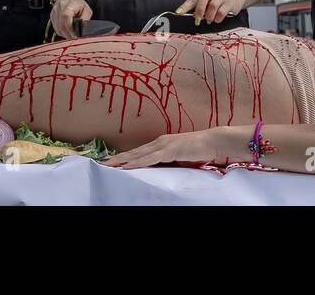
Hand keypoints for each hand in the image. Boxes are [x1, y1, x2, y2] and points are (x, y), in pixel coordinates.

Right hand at [51, 0, 91, 38]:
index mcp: (70, 4)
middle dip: (68, 34)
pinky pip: (55, 27)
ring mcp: (54, 11)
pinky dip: (61, 32)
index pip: (66, 17)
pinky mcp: (52, 16)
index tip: (75, 36)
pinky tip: (66, 32)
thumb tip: (83, 31)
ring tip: (71, 36)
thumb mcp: (86, 10)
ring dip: (64, 34)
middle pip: (61, 24)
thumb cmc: (78, 3)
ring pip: (57, 27)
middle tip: (74, 39)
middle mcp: (60, 7)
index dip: (70, 29)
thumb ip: (85, 20)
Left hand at [100, 127, 241, 169]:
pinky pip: (150, 158)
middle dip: (117, 158)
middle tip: (102, 163)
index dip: (124, 157)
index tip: (111, 162)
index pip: (138, 152)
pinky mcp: (169, 150)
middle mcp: (159, 142)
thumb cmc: (198, 151)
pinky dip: (138, 162)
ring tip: (109, 165)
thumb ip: (167, 162)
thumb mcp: (179, 158)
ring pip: (138, 154)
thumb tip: (158, 171)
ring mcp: (163, 145)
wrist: (212, 141)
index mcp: (160, 144)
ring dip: (122, 160)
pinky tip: (127, 166)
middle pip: (134, 152)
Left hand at [176, 0, 241, 23]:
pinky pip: (222, 11)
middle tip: (198, 19)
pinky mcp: (229, 3)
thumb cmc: (215, 3)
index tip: (179, 12)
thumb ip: (197, 9)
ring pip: (213, 5)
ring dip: (209, 15)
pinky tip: (216, 20)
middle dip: (200, 9)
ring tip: (209, 20)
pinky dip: (217, 18)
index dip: (185, 5)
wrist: (233, 0)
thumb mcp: (205, 4)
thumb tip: (190, 16)